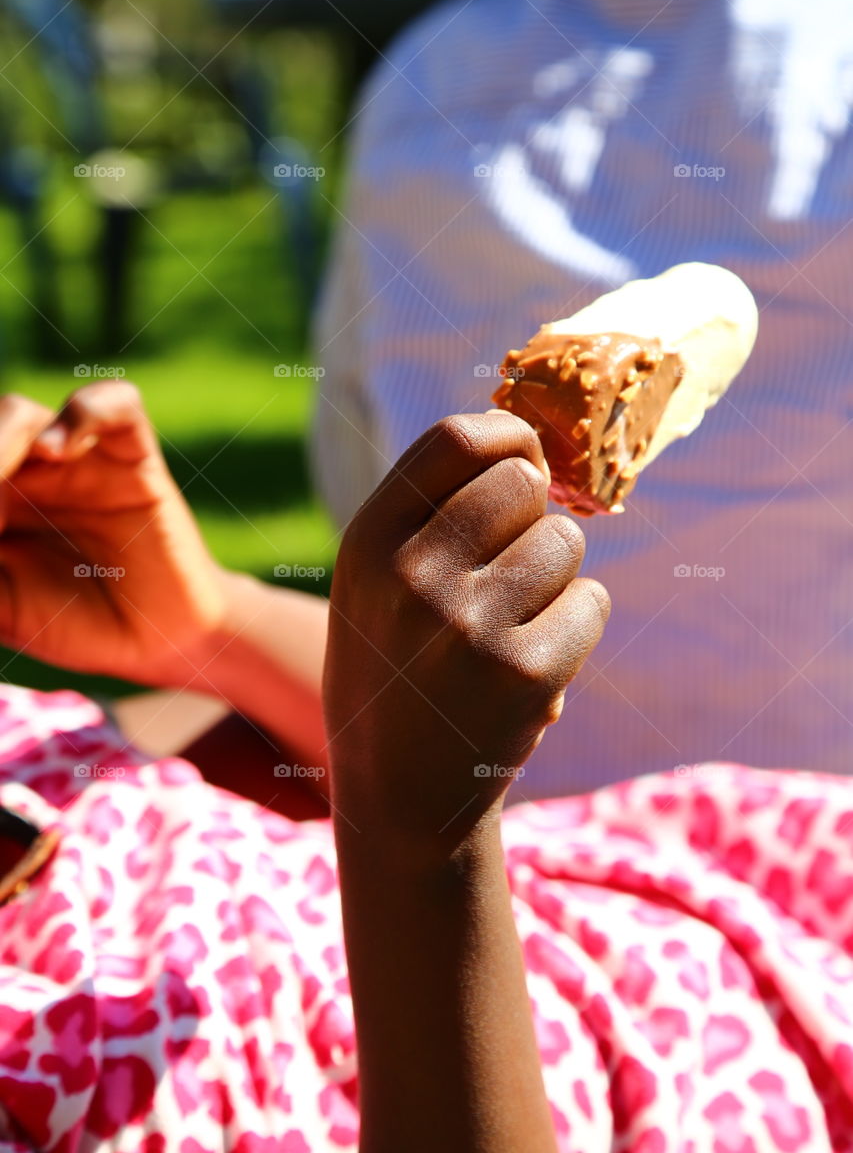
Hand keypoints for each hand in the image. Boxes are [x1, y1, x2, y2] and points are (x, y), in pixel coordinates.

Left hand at [0, 383, 227, 683]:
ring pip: (19, 414)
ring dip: (1, 438)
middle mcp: (22, 472)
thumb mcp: (1, 604)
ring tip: (0, 469)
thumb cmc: (72, 624)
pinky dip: (84, 411)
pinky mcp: (134, 457)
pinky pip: (115, 403)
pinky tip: (56, 451)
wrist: (155, 639)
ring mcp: (76, 459)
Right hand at [324, 412, 609, 851]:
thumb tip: (531, 439)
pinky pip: (591, 601)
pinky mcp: (525, 672)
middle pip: (523, 483)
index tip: (526, 457)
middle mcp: (412, 576)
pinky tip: (532, 658)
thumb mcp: (376, 579)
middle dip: (534, 514)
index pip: (456, 439)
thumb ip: (432, 507)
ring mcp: (470, 625)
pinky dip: (576, 624)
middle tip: (509, 564)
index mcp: (367, 542)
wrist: (399, 793)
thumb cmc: (396, 664)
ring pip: (565, 542)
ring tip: (510, 622)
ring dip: (556, 575)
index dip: (508, 436)